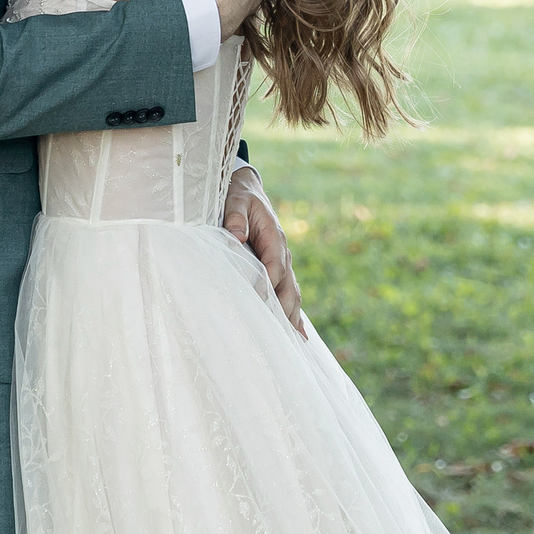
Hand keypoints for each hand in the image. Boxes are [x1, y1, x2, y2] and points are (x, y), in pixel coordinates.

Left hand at [223, 166, 303, 333]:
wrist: (248, 190)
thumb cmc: (240, 196)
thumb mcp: (236, 200)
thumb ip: (235, 216)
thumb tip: (236, 235)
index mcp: (275, 237)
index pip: (274, 267)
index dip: (268, 285)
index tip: (260, 303)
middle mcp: (283, 253)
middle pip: (289, 286)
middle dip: (286, 311)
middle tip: (280, 334)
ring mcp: (283, 263)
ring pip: (292, 294)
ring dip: (292, 317)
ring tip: (293, 342)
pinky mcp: (278, 270)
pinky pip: (289, 294)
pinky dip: (294, 315)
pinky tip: (298, 335)